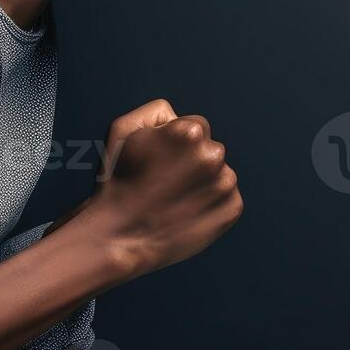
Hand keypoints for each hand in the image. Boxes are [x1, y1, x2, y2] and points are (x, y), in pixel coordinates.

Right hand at [85, 98, 242, 278]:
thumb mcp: (123, 130)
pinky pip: (228, 198)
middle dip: (193, 162)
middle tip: (166, 183)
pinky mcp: (231, 209)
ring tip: (175, 200)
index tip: (161, 163)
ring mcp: (225, 184)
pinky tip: (188, 213)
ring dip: (204, 183)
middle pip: (210, 150)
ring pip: (220, 174)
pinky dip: (212, 204)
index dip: (176, 144)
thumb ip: (157, 112)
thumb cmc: (118, 183)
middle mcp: (213, 156)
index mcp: (190, 133)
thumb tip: (179, 116)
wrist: (119, 237)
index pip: (197, 127)